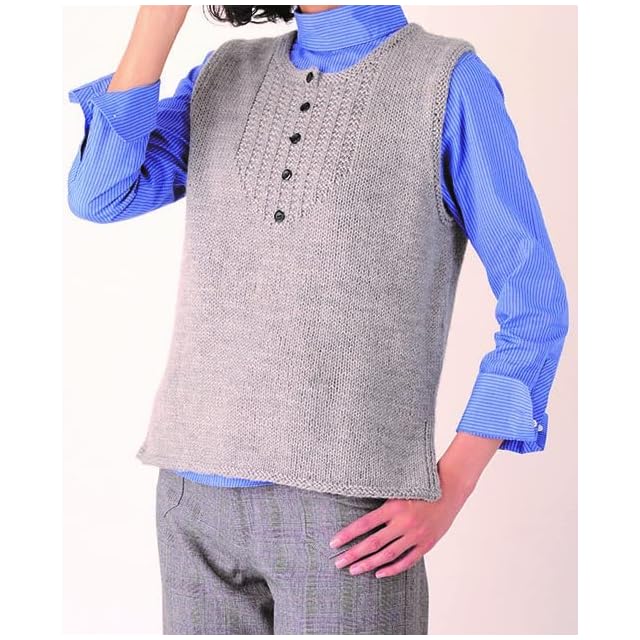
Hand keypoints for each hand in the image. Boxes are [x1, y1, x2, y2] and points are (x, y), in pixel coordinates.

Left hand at [328, 491, 464, 577]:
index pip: (364, 524)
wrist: (450, 490)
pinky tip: (379, 573)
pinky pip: (406, 561)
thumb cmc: (421, 488)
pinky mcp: (426, 544)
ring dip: (369, 564)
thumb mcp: (399, 490)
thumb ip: (383, 504)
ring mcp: (416, 535)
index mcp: (394, 507)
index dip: (348, 535)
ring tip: (354, 570)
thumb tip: (360, 516)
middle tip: (338, 563)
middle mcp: (404, 522)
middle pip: (373, 543)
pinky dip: (392, 569)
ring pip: (388, 555)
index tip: (333, 543)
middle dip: (354, 554)